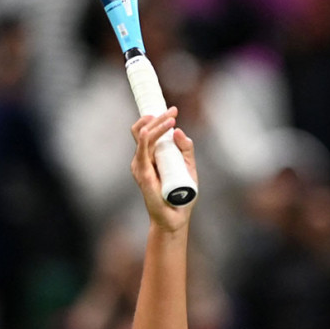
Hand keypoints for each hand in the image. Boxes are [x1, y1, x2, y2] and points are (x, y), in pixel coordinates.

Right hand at [130, 108, 197, 231]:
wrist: (176, 218)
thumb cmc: (181, 195)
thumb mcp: (188, 168)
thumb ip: (186, 150)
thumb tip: (180, 131)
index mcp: (151, 156)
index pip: (147, 132)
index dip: (157, 118)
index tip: (173, 110)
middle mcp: (142, 159)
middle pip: (143, 130)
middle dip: (158, 117)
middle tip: (173, 111)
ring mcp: (141, 166)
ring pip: (144, 137)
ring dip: (157, 125)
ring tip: (171, 119)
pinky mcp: (143, 174)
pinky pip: (142, 152)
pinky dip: (146, 139)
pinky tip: (152, 130)